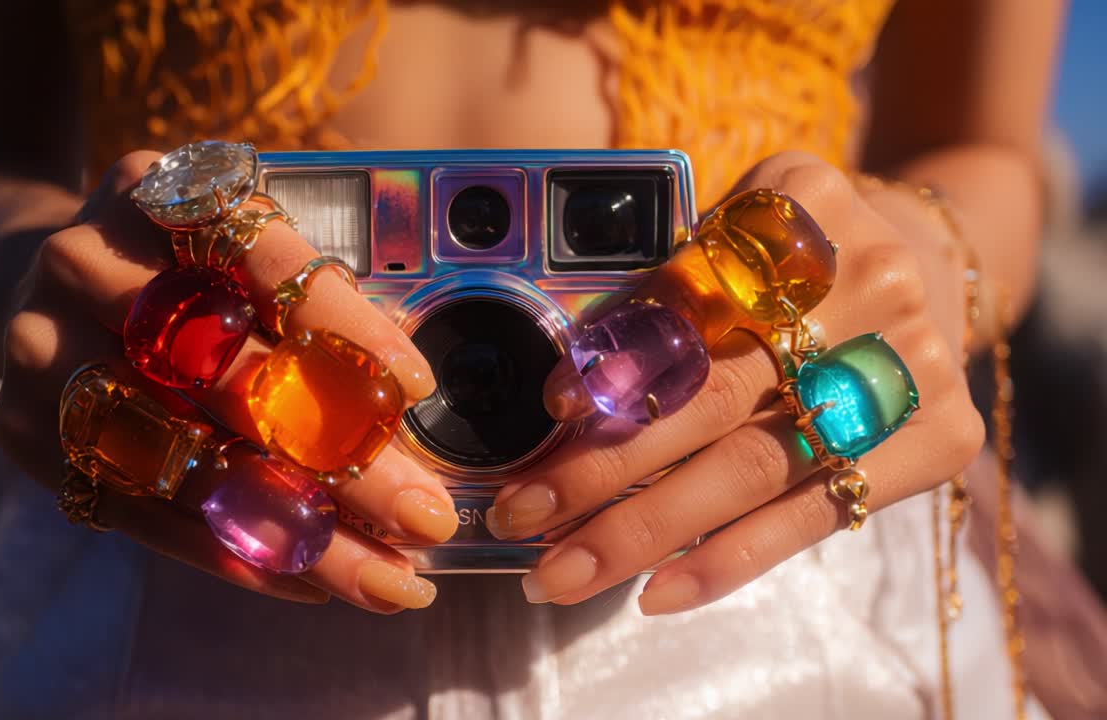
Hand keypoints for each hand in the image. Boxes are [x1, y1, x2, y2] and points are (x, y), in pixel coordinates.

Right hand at [0, 152, 453, 612]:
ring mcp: (42, 347)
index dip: (342, 325)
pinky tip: (308, 579)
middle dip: (340, 457)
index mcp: (158, 190)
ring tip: (386, 577)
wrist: (29, 271)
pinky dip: (230, 552)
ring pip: (186, 459)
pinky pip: (139, 511)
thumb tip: (416, 401)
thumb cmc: (177, 260)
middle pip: (226, 372)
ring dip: (296, 528)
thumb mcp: (236, 239)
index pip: (265, 258)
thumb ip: (311, 295)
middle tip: (425, 513)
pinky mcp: (23, 430)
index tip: (415, 389)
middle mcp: (88, 260)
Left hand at [487, 152, 984, 611]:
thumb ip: (657, 287)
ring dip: (647, 529)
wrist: (933, 262)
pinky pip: (817, 515)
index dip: (619, 356)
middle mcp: (868, 277)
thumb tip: (558, 386)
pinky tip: (656, 592)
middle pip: (716, 391)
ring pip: (755, 466)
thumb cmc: (792, 258)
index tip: (550, 411)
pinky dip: (729, 559)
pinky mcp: (939, 438)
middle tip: (522, 516)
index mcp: (802, 198)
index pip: (692, 290)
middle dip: (606, 465)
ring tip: (563, 572)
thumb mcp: (731, 232)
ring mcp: (912, 362)